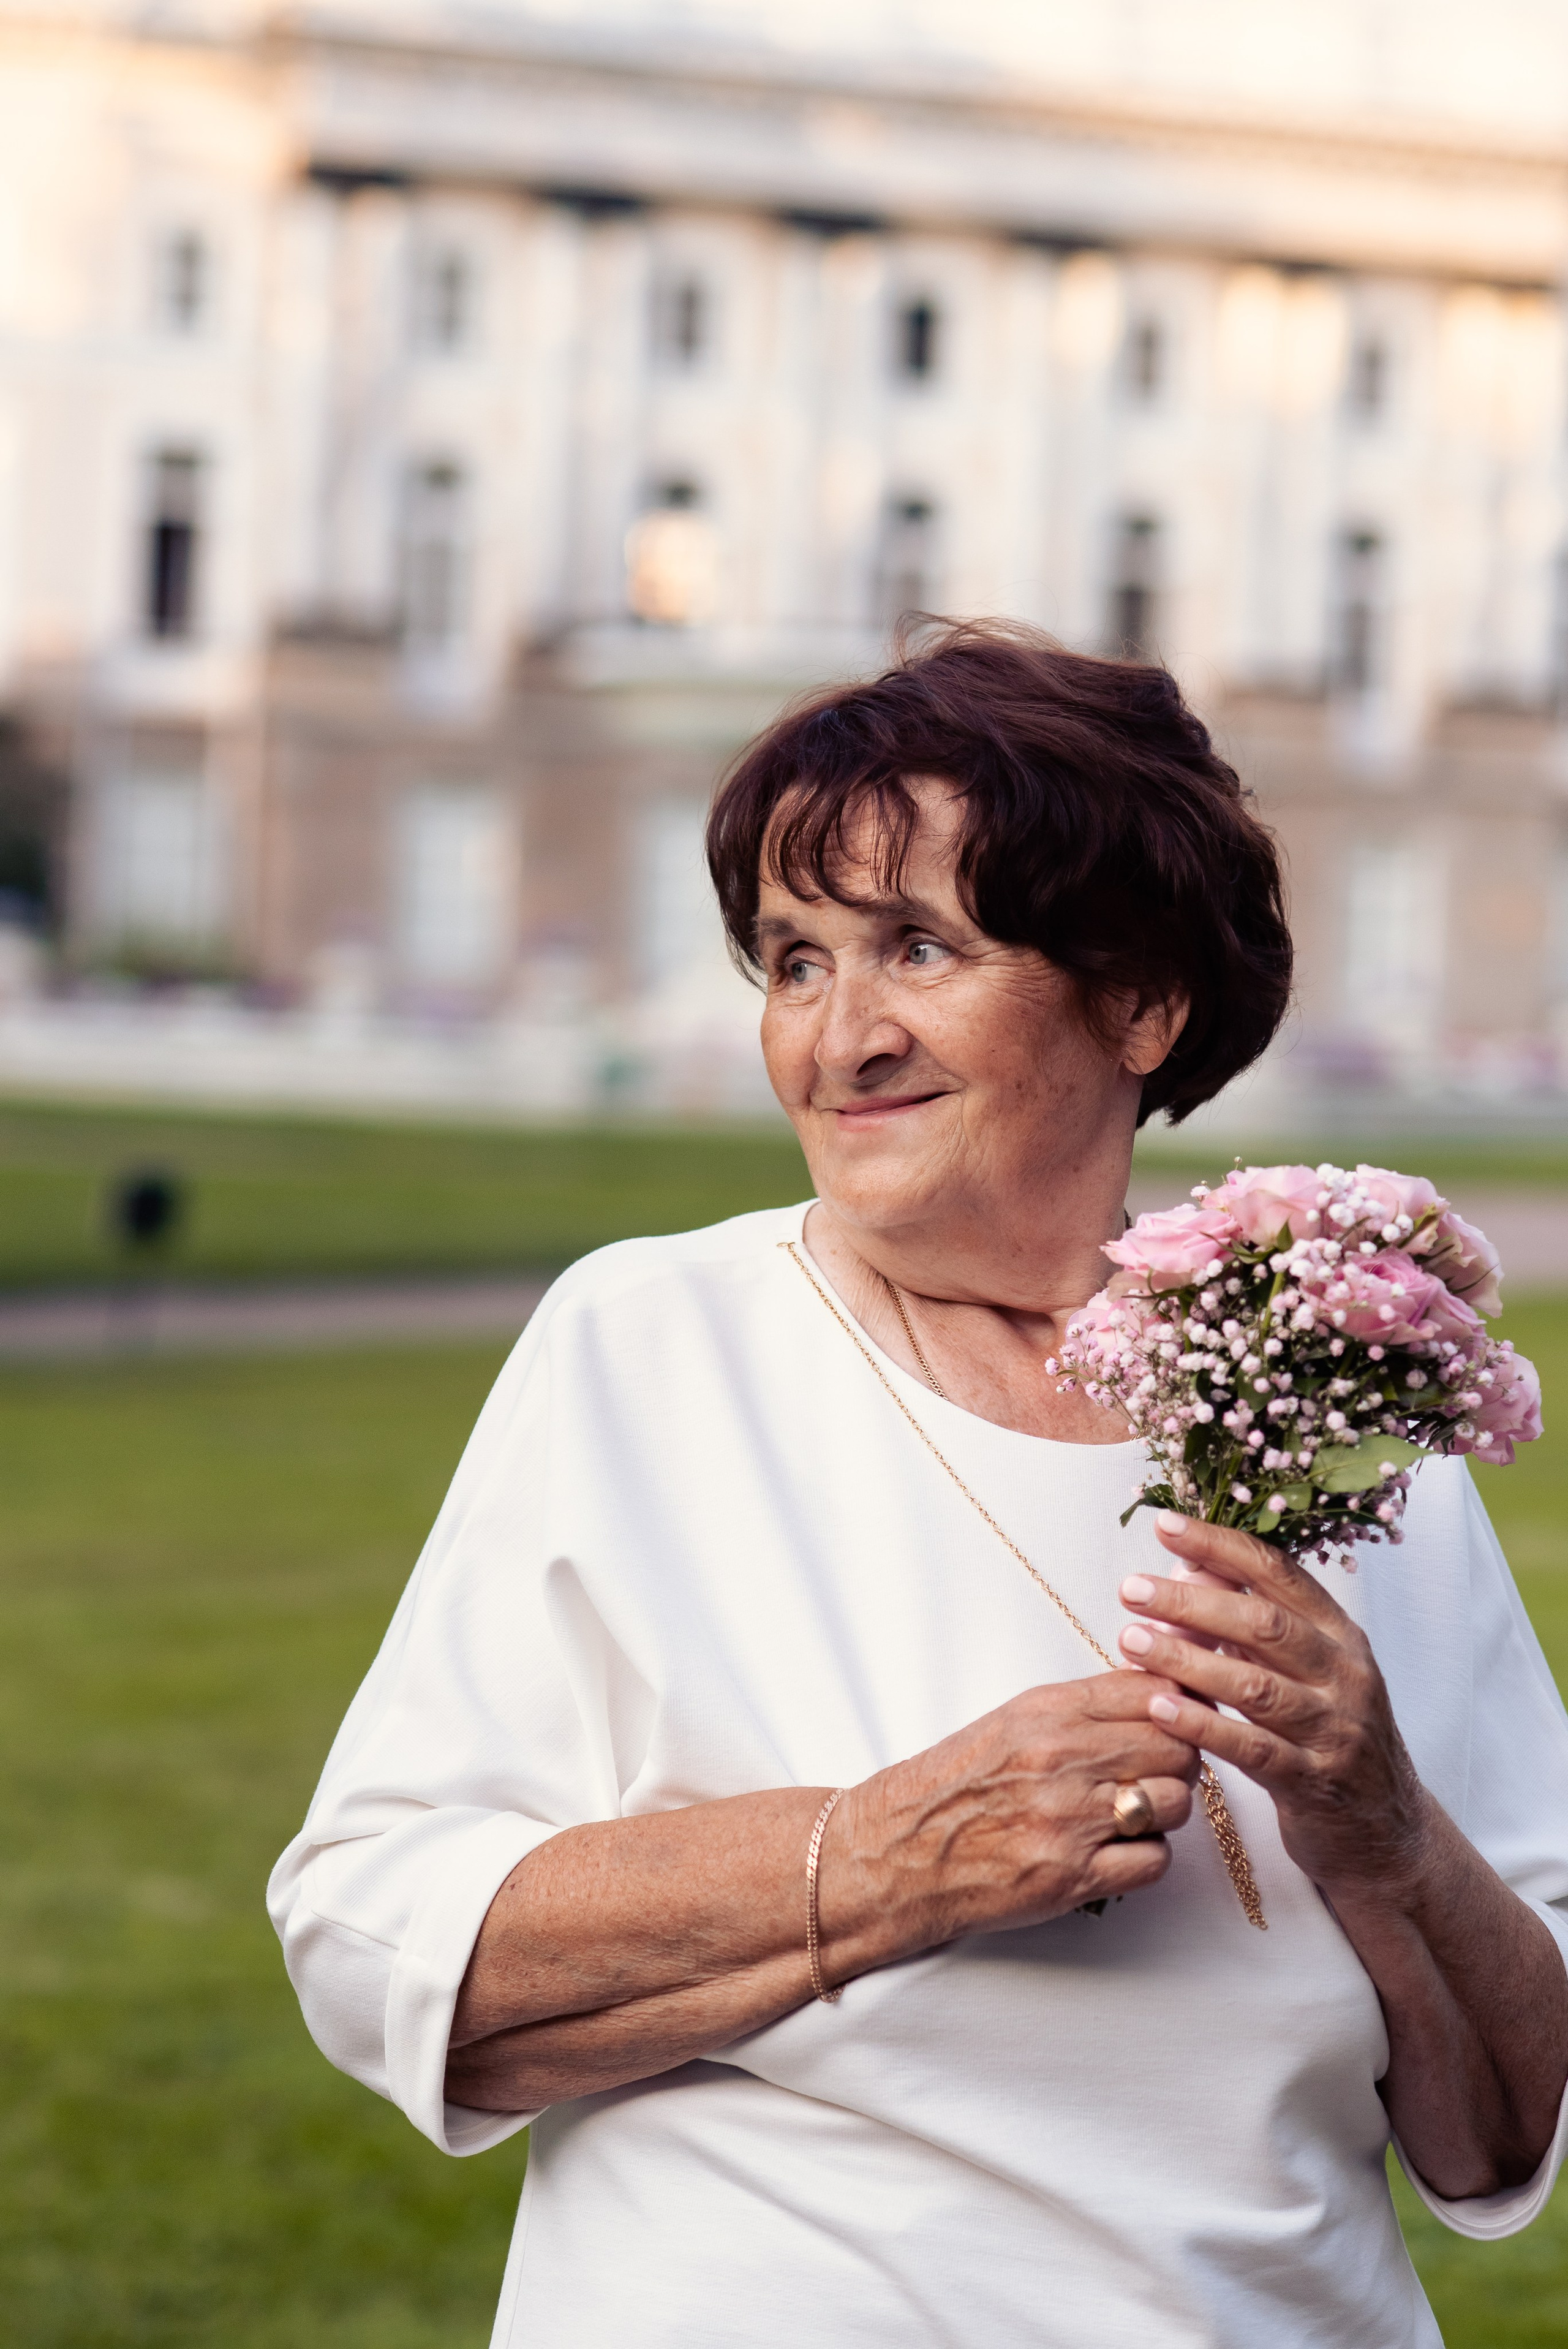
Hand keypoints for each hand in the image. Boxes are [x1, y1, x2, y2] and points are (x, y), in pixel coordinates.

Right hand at [819, 1672, 1199, 1974]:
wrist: (900, 1851)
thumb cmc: (958, 1785)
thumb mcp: (1014, 1720)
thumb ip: (1084, 1706)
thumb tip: (1158, 1690)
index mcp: (1049, 1711)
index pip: (1155, 1690)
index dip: (1179, 1705)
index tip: (1178, 1718)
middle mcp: (1063, 1758)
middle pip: (1177, 1746)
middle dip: (1177, 1760)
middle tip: (1156, 1772)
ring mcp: (1070, 1819)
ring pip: (1175, 1802)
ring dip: (1164, 1811)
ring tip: (1132, 1814)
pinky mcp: (1072, 1876)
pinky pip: (1155, 1861)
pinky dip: (1145, 1858)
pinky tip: (1117, 1852)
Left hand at [1116, 1512, 1428, 1901]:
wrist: (1387, 1834)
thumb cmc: (1329, 1738)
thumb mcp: (1305, 1672)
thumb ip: (1255, 1624)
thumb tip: (1189, 1568)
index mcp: (1341, 1635)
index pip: (1279, 1572)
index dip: (1221, 1545)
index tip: (1166, 1524)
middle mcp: (1344, 1675)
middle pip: (1264, 1623)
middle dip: (1192, 1600)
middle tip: (1131, 1589)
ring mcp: (1334, 1730)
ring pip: (1254, 1684)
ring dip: (1186, 1658)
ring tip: (1130, 1640)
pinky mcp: (1314, 1783)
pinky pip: (1251, 1748)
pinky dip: (1202, 1724)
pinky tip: (1159, 1707)